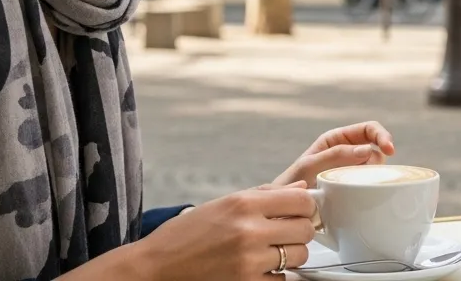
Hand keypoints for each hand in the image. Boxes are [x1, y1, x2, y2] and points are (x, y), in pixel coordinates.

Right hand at [137, 183, 315, 278]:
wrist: (154, 268)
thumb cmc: (185, 235)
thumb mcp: (223, 204)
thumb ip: (265, 195)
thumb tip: (301, 189)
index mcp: (243, 204)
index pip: (302, 199)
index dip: (306, 206)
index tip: (299, 212)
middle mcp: (249, 230)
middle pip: (306, 229)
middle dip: (299, 231)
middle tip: (284, 234)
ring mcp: (249, 261)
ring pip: (298, 256)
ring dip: (289, 256)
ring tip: (268, 253)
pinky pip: (281, 280)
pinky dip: (274, 276)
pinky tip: (257, 269)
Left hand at [273, 121, 396, 186]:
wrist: (282, 208)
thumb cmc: (292, 183)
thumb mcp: (310, 166)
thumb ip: (335, 155)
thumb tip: (367, 150)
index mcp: (337, 139)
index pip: (368, 129)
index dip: (382, 136)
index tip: (389, 149)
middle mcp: (347, 152)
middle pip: (376, 147)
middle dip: (380, 158)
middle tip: (376, 173)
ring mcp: (351, 170)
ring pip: (376, 167)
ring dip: (375, 174)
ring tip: (361, 184)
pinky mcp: (353, 187)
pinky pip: (370, 183)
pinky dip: (372, 186)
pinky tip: (365, 193)